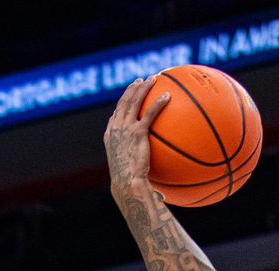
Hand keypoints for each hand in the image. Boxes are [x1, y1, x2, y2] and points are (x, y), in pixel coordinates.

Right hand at [104, 76, 169, 199]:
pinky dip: (158, 102)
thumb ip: (135, 163)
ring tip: (152, 79)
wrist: (127, 183)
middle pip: (123, 103)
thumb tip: (149, 172)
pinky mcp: (137, 132)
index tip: (127, 96)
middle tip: (139, 80)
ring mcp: (125, 129)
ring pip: (133, 102)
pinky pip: (149, 113)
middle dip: (131, 89)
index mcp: (110, 136)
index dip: (121, 104)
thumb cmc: (128, 183)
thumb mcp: (128, 171)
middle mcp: (116, 129)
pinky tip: (167, 96)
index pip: (115, 116)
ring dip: (142, 88)